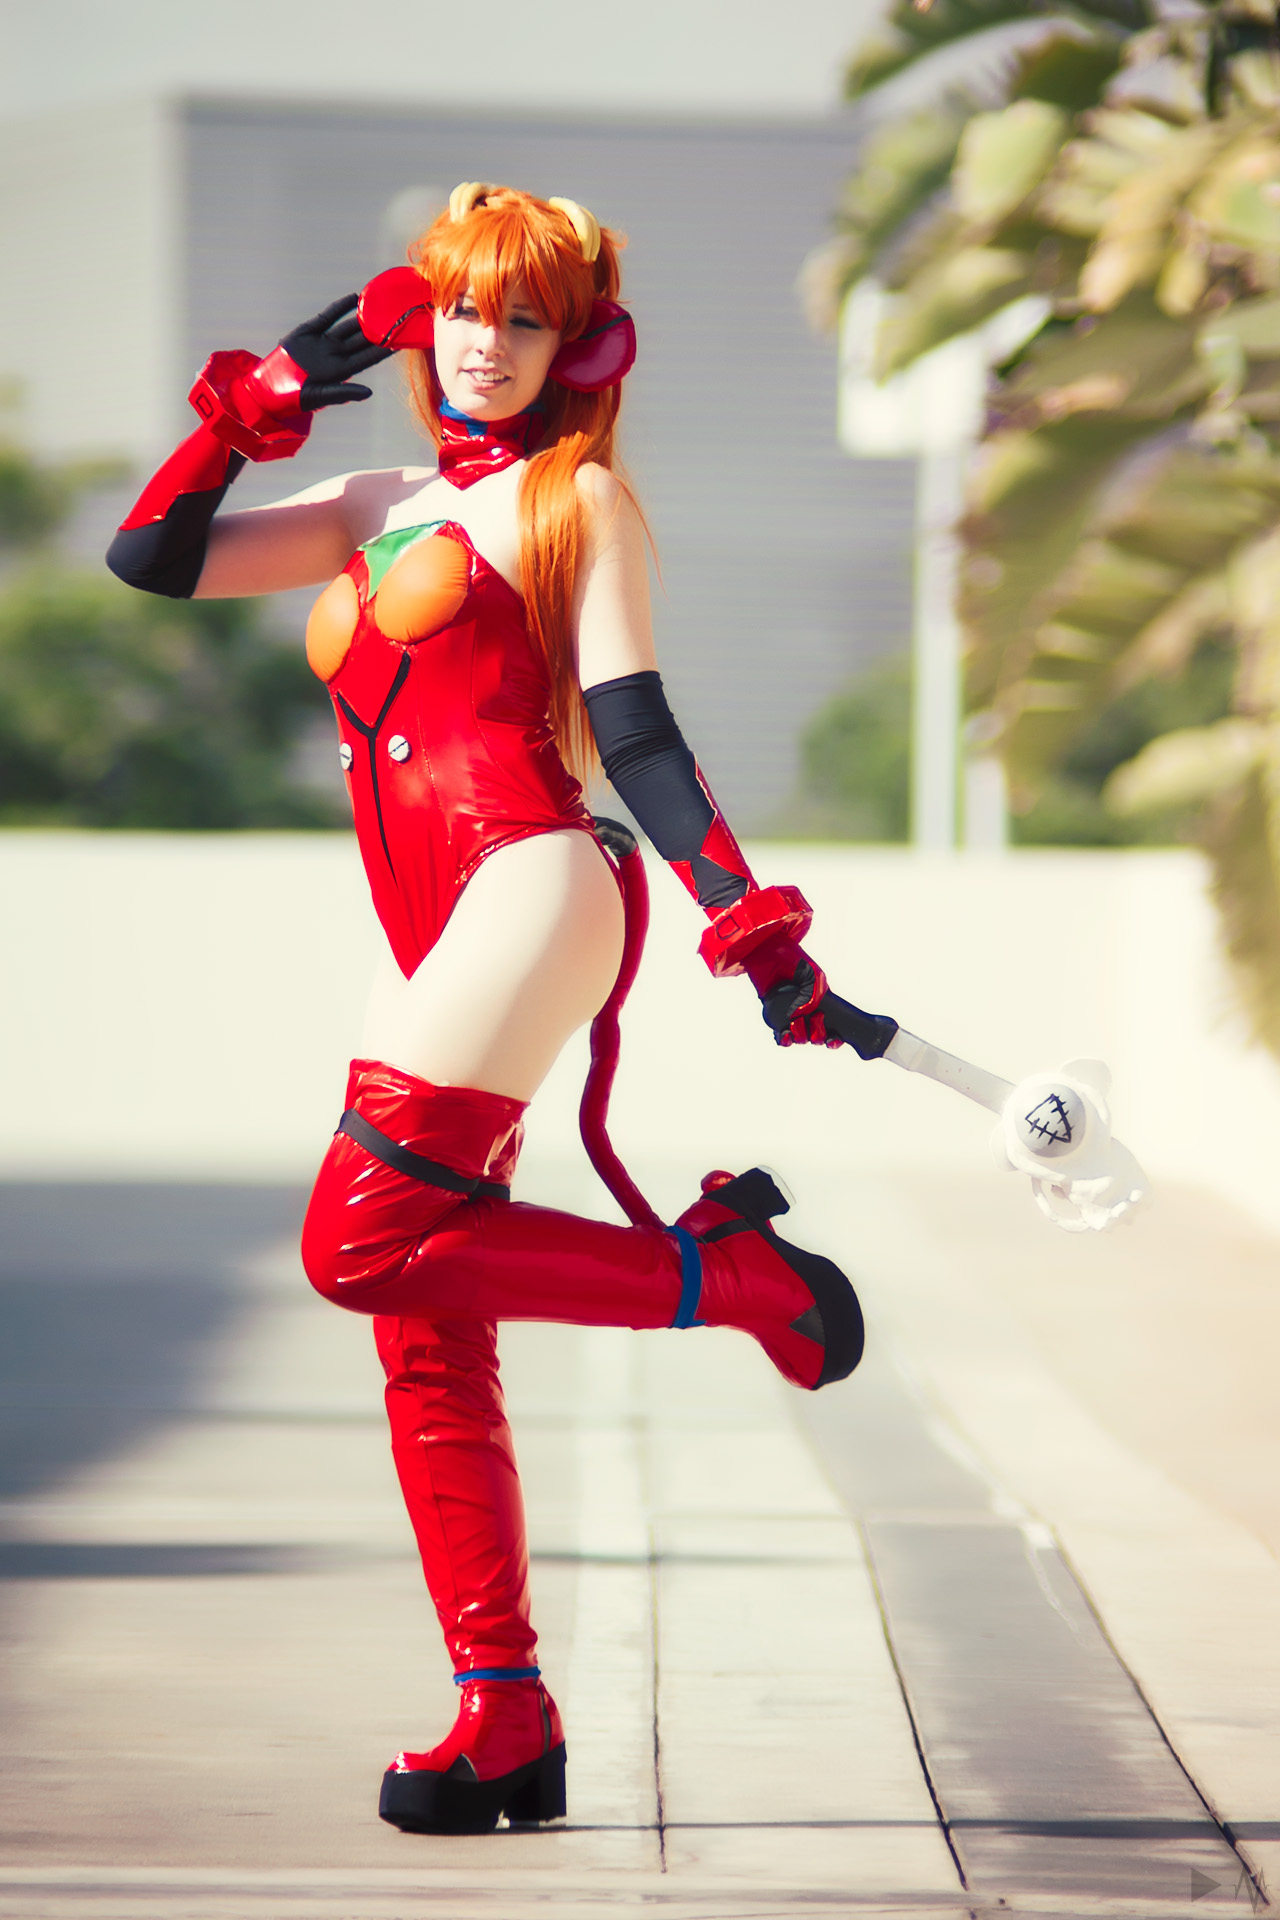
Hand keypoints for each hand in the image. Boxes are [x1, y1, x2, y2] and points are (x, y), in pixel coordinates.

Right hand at [278, 293, 393, 409]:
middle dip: (378, 330)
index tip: (400, 342)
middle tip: (396, 318)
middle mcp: (336, 354)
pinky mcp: (308, 331)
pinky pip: (327, 316)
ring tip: (379, 304)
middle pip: (361, 340)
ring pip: (348, 326)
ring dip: (363, 316)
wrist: (271, 386)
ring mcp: (323, 342)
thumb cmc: (298, 397)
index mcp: (342, 371)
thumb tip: (369, 393)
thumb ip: (344, 392)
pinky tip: (354, 298)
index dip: (383, 350)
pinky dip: (340, 307)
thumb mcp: (322, 395)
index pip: (367, 358)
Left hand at [743, 933, 842, 1048]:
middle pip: (818, 1036)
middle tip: (814, 1022)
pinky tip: (785, 1035)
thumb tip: (803, 1016)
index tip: (834, 1038)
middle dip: (818, 1036)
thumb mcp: (813, 976)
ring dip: (801, 1037)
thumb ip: (815, 996)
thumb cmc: (793, 960)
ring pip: (801, 1038)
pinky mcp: (774, 1015)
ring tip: (796, 1026)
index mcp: (822, 1002)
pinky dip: (785, 1039)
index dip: (835, 1037)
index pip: (833, 1026)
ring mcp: (790, 1014)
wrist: (768, 952)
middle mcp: (807, 1011)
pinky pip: (782, 1035)